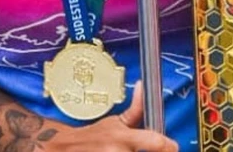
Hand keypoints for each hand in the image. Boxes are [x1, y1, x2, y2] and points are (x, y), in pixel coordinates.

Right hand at [40, 81, 176, 151]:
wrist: (61, 148)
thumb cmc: (91, 137)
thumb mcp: (114, 121)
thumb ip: (135, 110)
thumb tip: (143, 86)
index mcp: (124, 138)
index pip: (158, 142)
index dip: (169, 146)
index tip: (172, 147)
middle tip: (150, 150)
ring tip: (132, 150)